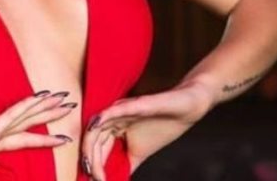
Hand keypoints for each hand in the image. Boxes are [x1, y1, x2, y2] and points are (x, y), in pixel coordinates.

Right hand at [0, 91, 77, 180]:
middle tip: (68, 102)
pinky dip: (24, 106)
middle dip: (48, 112)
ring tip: (62, 98)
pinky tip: (38, 98)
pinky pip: (8, 117)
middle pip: (25, 121)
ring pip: (22, 115)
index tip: (62, 136)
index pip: (22, 138)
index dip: (42, 136)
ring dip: (42, 105)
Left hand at [80, 81, 216, 179]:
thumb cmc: (163, 127)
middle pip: (93, 141)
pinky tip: (94, 132)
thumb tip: (115, 179)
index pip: (96, 148)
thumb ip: (125, 164)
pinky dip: (101, 122)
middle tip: (92, 178)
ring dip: (92, 151)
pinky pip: (111, 112)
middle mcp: (112, 119)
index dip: (93, 165)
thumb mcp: (139, 153)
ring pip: (96, 129)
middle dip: (90, 162)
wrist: (186, 110)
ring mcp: (120, 111)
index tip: (94, 180)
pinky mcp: (131, 105)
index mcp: (113, 129)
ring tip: (93, 169)